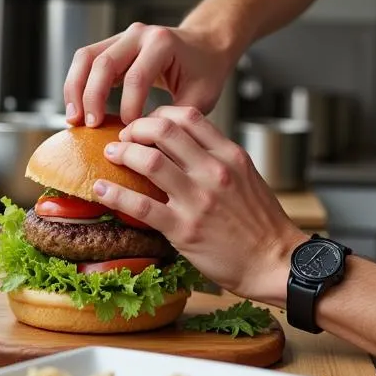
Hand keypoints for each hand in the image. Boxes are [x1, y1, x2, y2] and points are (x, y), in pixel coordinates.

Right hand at [64, 23, 234, 125]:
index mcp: (162, 43)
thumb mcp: (201, 96)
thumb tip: (147, 141)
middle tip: (90, 127)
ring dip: (75, 89)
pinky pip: (86, 61)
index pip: (136, 76)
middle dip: (92, 97)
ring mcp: (123, 36)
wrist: (207, 46)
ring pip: (86, 57)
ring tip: (74, 119)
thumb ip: (175, 118)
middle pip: (103, 62)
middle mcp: (139, 34)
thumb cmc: (205, 71)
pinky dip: (77, 84)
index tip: (129, 131)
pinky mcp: (113, 45)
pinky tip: (78, 109)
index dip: (128, 107)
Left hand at [91, 106, 306, 302]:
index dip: (160, 114)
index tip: (147, 123)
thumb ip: (218, 158)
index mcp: (230, 155)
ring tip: (111, 155)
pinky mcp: (183, 229)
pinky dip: (114, 194)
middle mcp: (214, 171)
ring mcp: (198, 199)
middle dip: (136, 128)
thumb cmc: (261, 222)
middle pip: (164, 130)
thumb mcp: (247, 176)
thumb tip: (186, 146)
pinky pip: (140, 205)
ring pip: (149, 161)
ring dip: (123, 153)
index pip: (189, 117)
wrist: (274, 260)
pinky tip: (101, 189)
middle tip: (124, 136)